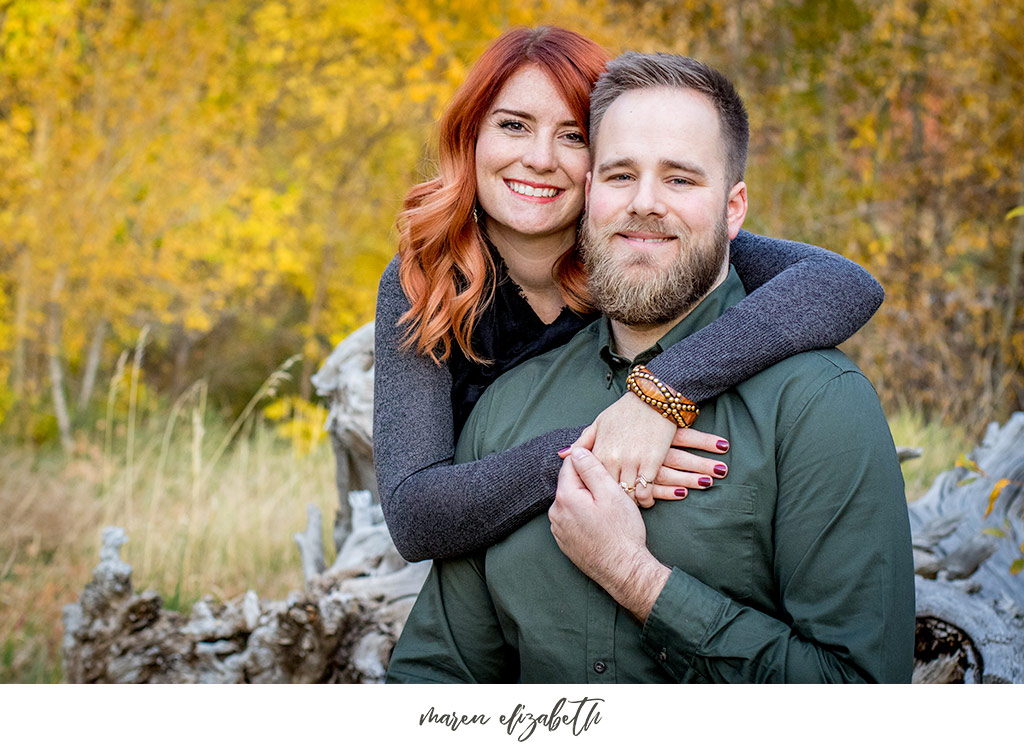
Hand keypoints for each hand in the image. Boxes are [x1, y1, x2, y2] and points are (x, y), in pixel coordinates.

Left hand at [549, 447, 669, 620]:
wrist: (623, 571)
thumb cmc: (621, 532)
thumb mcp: (610, 493)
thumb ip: (591, 469)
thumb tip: (577, 451)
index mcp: (565, 497)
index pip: (571, 464)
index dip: (587, 456)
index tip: (602, 456)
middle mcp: (555, 512)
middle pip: (570, 483)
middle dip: (587, 479)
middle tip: (611, 483)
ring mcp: (558, 529)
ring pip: (571, 501)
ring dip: (586, 497)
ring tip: (608, 504)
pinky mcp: (565, 541)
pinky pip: (572, 518)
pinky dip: (584, 514)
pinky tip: (601, 521)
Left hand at [560, 392, 730, 507]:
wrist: (655, 399)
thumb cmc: (625, 411)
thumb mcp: (599, 423)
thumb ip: (582, 442)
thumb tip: (563, 454)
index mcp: (597, 450)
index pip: (583, 478)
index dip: (588, 489)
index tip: (593, 496)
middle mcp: (612, 459)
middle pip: (603, 491)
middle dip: (605, 501)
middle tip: (609, 508)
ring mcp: (632, 462)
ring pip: (624, 494)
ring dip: (625, 503)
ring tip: (626, 508)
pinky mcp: (651, 464)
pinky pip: (644, 492)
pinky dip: (643, 500)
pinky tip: (644, 501)